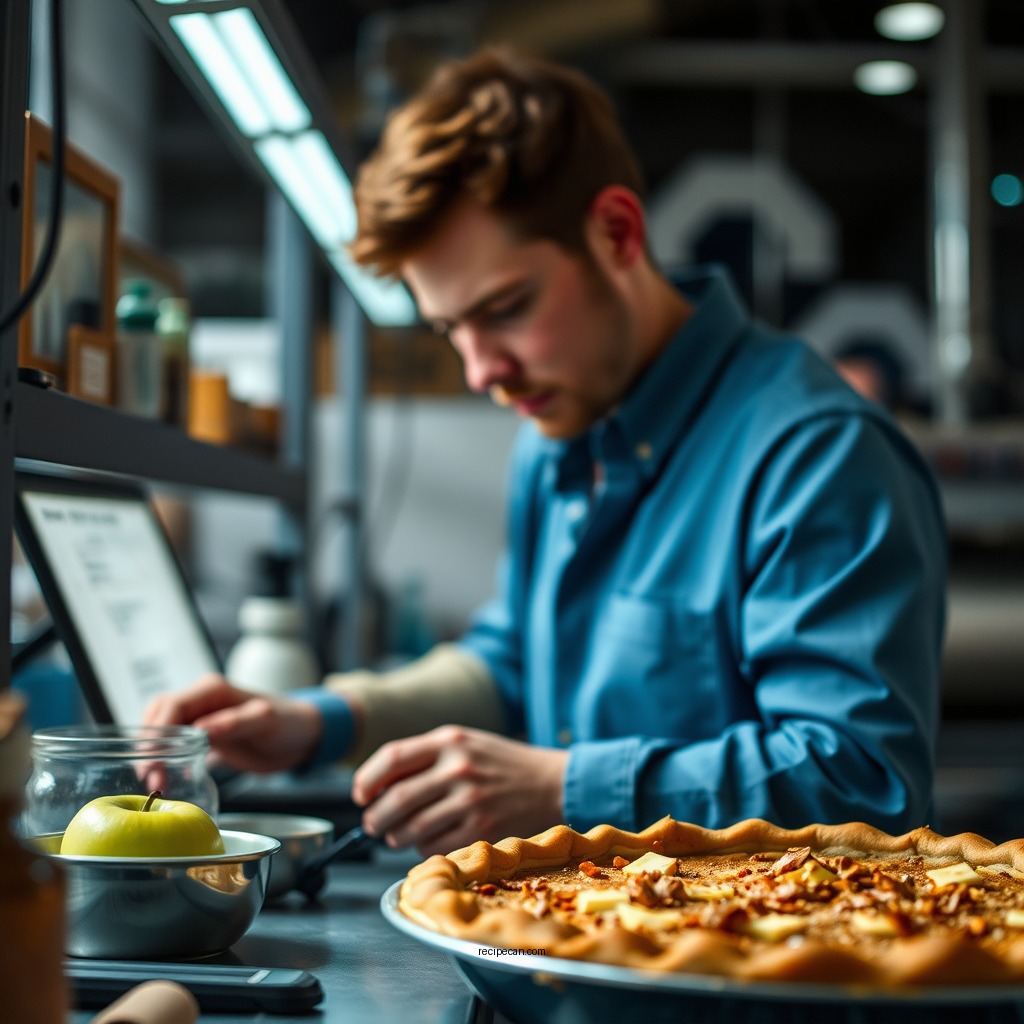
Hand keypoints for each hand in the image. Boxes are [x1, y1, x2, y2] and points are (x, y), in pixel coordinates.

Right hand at [143, 674, 322, 772]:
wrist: (301, 736)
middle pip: (158, 719)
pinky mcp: (200, 737)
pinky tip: (165, 779)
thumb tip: (201, 730)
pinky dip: (163, 760)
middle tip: (151, 779)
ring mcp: (198, 718)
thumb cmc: (288, 722)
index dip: (157, 733)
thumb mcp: (266, 721)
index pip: (171, 706)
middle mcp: (200, 700)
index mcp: (212, 689)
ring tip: (154, 782)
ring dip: (152, 756)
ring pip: (160, 732)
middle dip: (149, 748)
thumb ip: (236, 723)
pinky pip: (171, 745)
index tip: (153, 761)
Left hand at [351, 725, 567, 855]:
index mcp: (451, 740)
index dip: (367, 778)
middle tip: (373, 824)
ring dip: (396, 836)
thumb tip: (377, 787)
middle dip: (375, 817)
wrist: (551, 782)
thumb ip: (425, 758)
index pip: (392, 757)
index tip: (360, 793)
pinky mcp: (481, 830)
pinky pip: (434, 846)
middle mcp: (459, 768)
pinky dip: (422, 848)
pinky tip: (428, 840)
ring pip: (411, 828)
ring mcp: (470, 801)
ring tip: (399, 834)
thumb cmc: (501, 763)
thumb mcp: (465, 744)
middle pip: (396, 798)